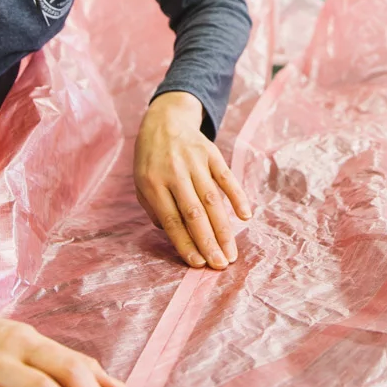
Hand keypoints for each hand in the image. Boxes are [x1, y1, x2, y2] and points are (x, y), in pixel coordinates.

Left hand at [133, 91, 251, 269]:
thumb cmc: (151, 160)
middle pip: (194, 213)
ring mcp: (194, 162)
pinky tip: (245, 216)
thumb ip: (155, 210)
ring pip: (212, 200)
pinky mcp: (211, 153)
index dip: (185, 243)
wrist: (164, 121)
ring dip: (224, 229)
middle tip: (221, 265)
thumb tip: (178, 237)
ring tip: (231, 252)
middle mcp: (174, 172)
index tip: (198, 264)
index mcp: (152, 183)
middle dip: (208, 242)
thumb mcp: (141, 184)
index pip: (171, 220)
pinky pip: (226, 177)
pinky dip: (237, 196)